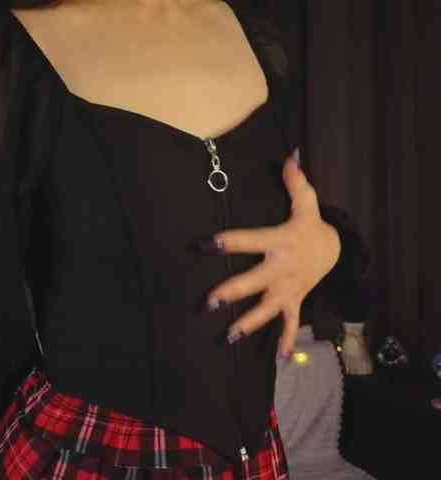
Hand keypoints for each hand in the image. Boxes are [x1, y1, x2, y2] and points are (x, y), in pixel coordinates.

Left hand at [201, 149, 340, 358]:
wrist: (337, 250)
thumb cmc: (311, 226)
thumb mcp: (307, 204)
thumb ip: (295, 182)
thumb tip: (289, 155)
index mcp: (279, 242)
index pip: (248, 240)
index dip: (226, 241)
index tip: (204, 244)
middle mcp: (282, 269)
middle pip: (253, 281)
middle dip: (231, 291)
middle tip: (209, 301)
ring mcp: (289, 289)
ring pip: (266, 308)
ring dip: (248, 323)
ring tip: (229, 336)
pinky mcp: (295, 300)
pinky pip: (291, 323)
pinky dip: (287, 340)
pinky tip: (278, 357)